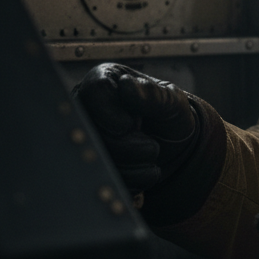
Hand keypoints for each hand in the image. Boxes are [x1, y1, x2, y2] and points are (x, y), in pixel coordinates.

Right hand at [74, 63, 199, 191]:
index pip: (93, 91)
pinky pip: (100, 176)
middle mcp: (87, 105)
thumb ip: (152, 93)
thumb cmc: (170, 114)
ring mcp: (84, 133)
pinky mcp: (89, 160)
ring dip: (130, 164)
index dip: (110, 112)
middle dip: (126, 146)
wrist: (174, 145)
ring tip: (152, 156)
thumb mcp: (172, 101)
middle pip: (90, 129)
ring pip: (94, 156)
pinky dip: (128, 179)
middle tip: (153, 147)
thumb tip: (126, 84)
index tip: (129, 125)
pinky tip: (144, 171)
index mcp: (107, 79)